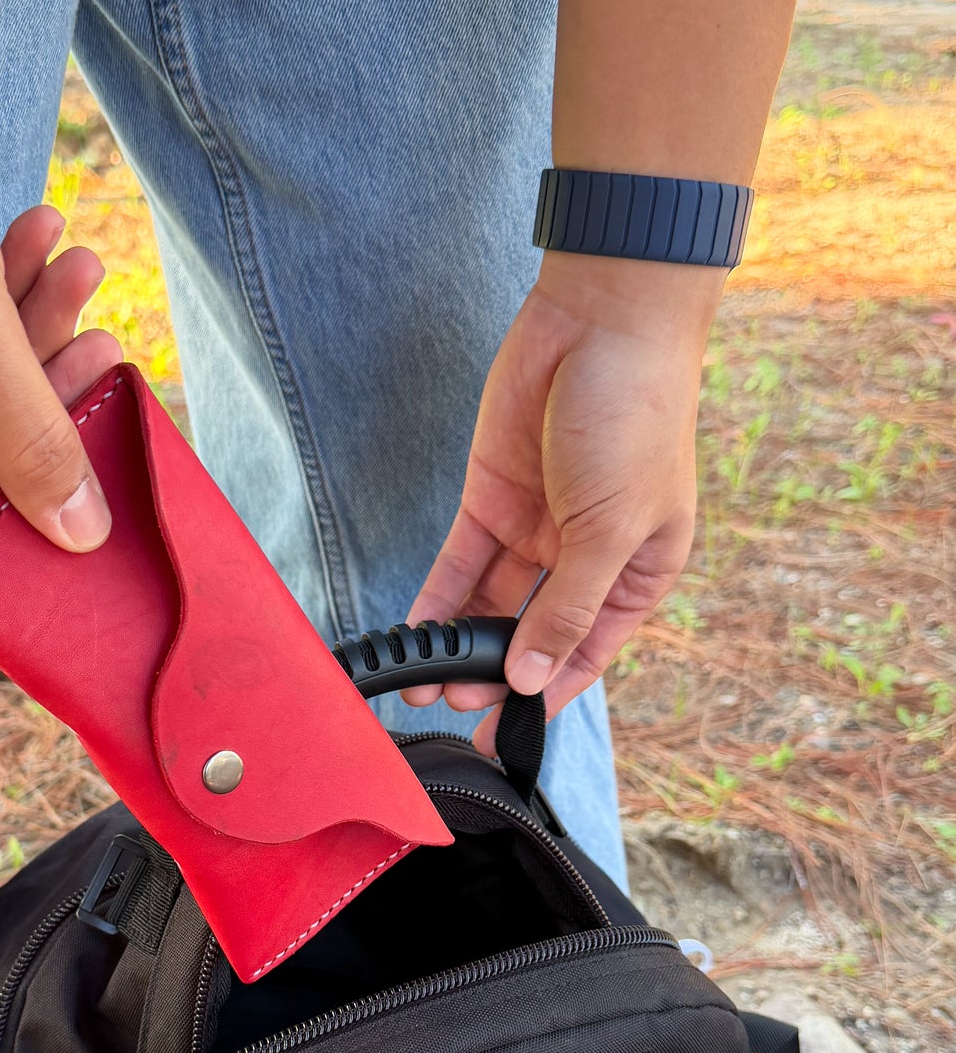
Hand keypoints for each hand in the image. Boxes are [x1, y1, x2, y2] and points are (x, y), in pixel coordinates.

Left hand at [403, 255, 722, 751]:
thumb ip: (568, 609)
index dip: (547, 694)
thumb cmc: (636, 417)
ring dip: (458, 646)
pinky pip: (460, 564)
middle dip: (493, 675)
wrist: (601, 320)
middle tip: (455, 707)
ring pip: (490, 605)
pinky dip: (437, 600)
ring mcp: (537, 530)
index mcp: (639, 572)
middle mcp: (586, 558)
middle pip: (532, 635)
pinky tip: (413, 635)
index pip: (587, 652)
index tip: (504, 732)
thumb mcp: (610, 528)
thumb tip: (534, 680)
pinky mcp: (493, 500)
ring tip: (424, 686)